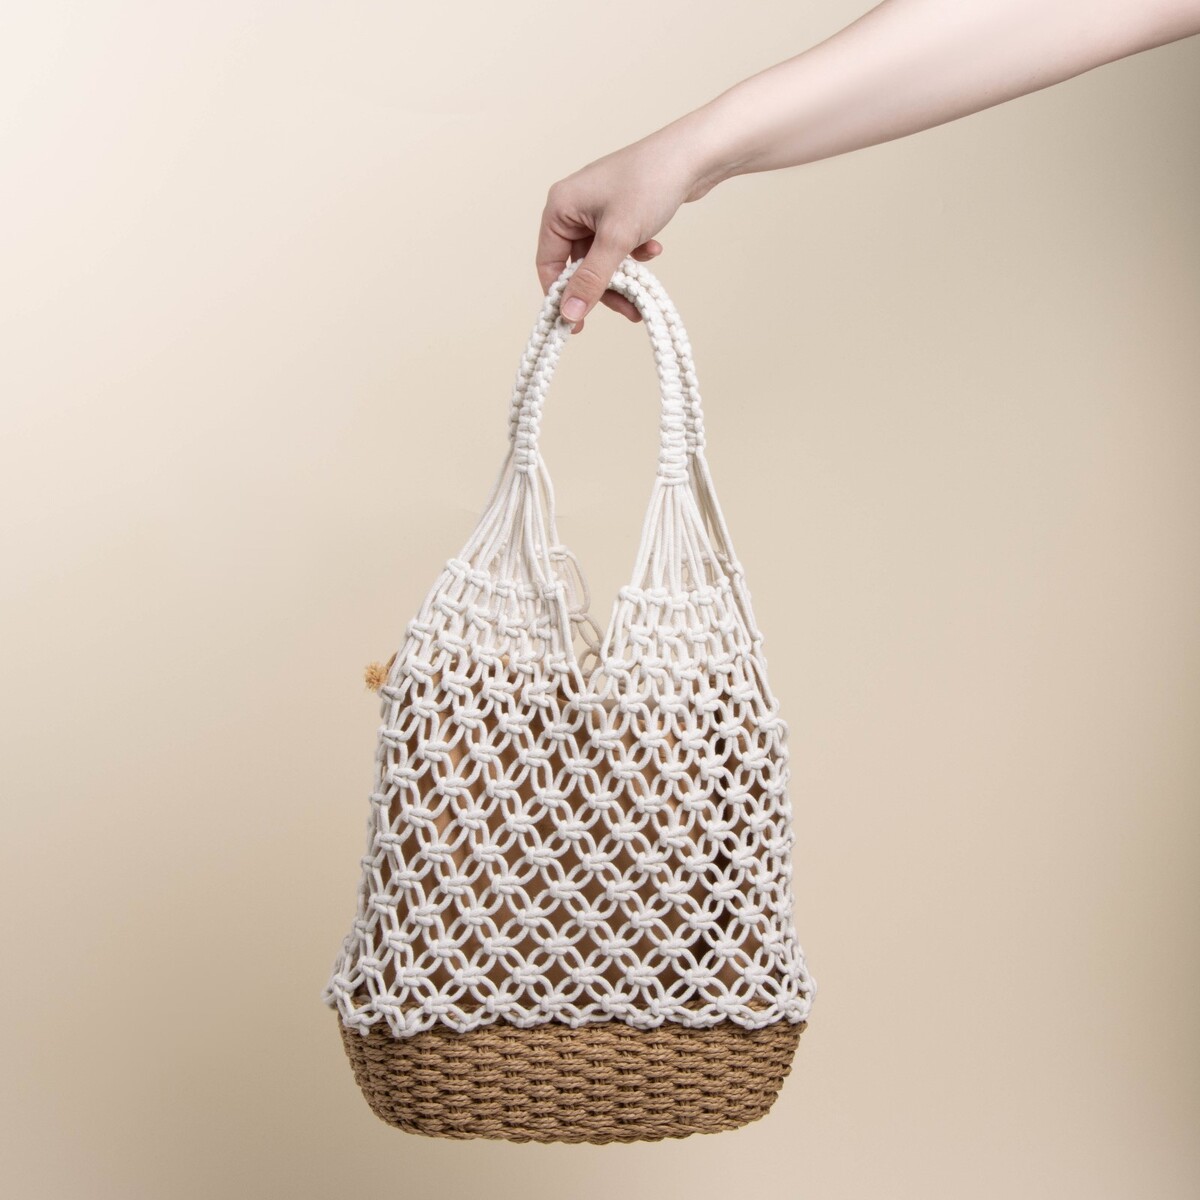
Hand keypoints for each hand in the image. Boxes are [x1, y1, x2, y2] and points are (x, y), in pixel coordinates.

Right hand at [536, 126, 721, 332]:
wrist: (693, 154)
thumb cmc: (649, 184)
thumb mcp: (617, 239)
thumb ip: (591, 278)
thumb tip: (568, 312)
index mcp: (560, 207)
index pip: (548, 262)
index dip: (560, 295)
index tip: (576, 323)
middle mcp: (574, 206)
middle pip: (577, 265)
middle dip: (603, 288)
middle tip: (627, 310)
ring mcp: (597, 208)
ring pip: (601, 258)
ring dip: (623, 276)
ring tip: (645, 291)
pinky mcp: (620, 210)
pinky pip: (617, 245)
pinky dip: (634, 255)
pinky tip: (653, 249)